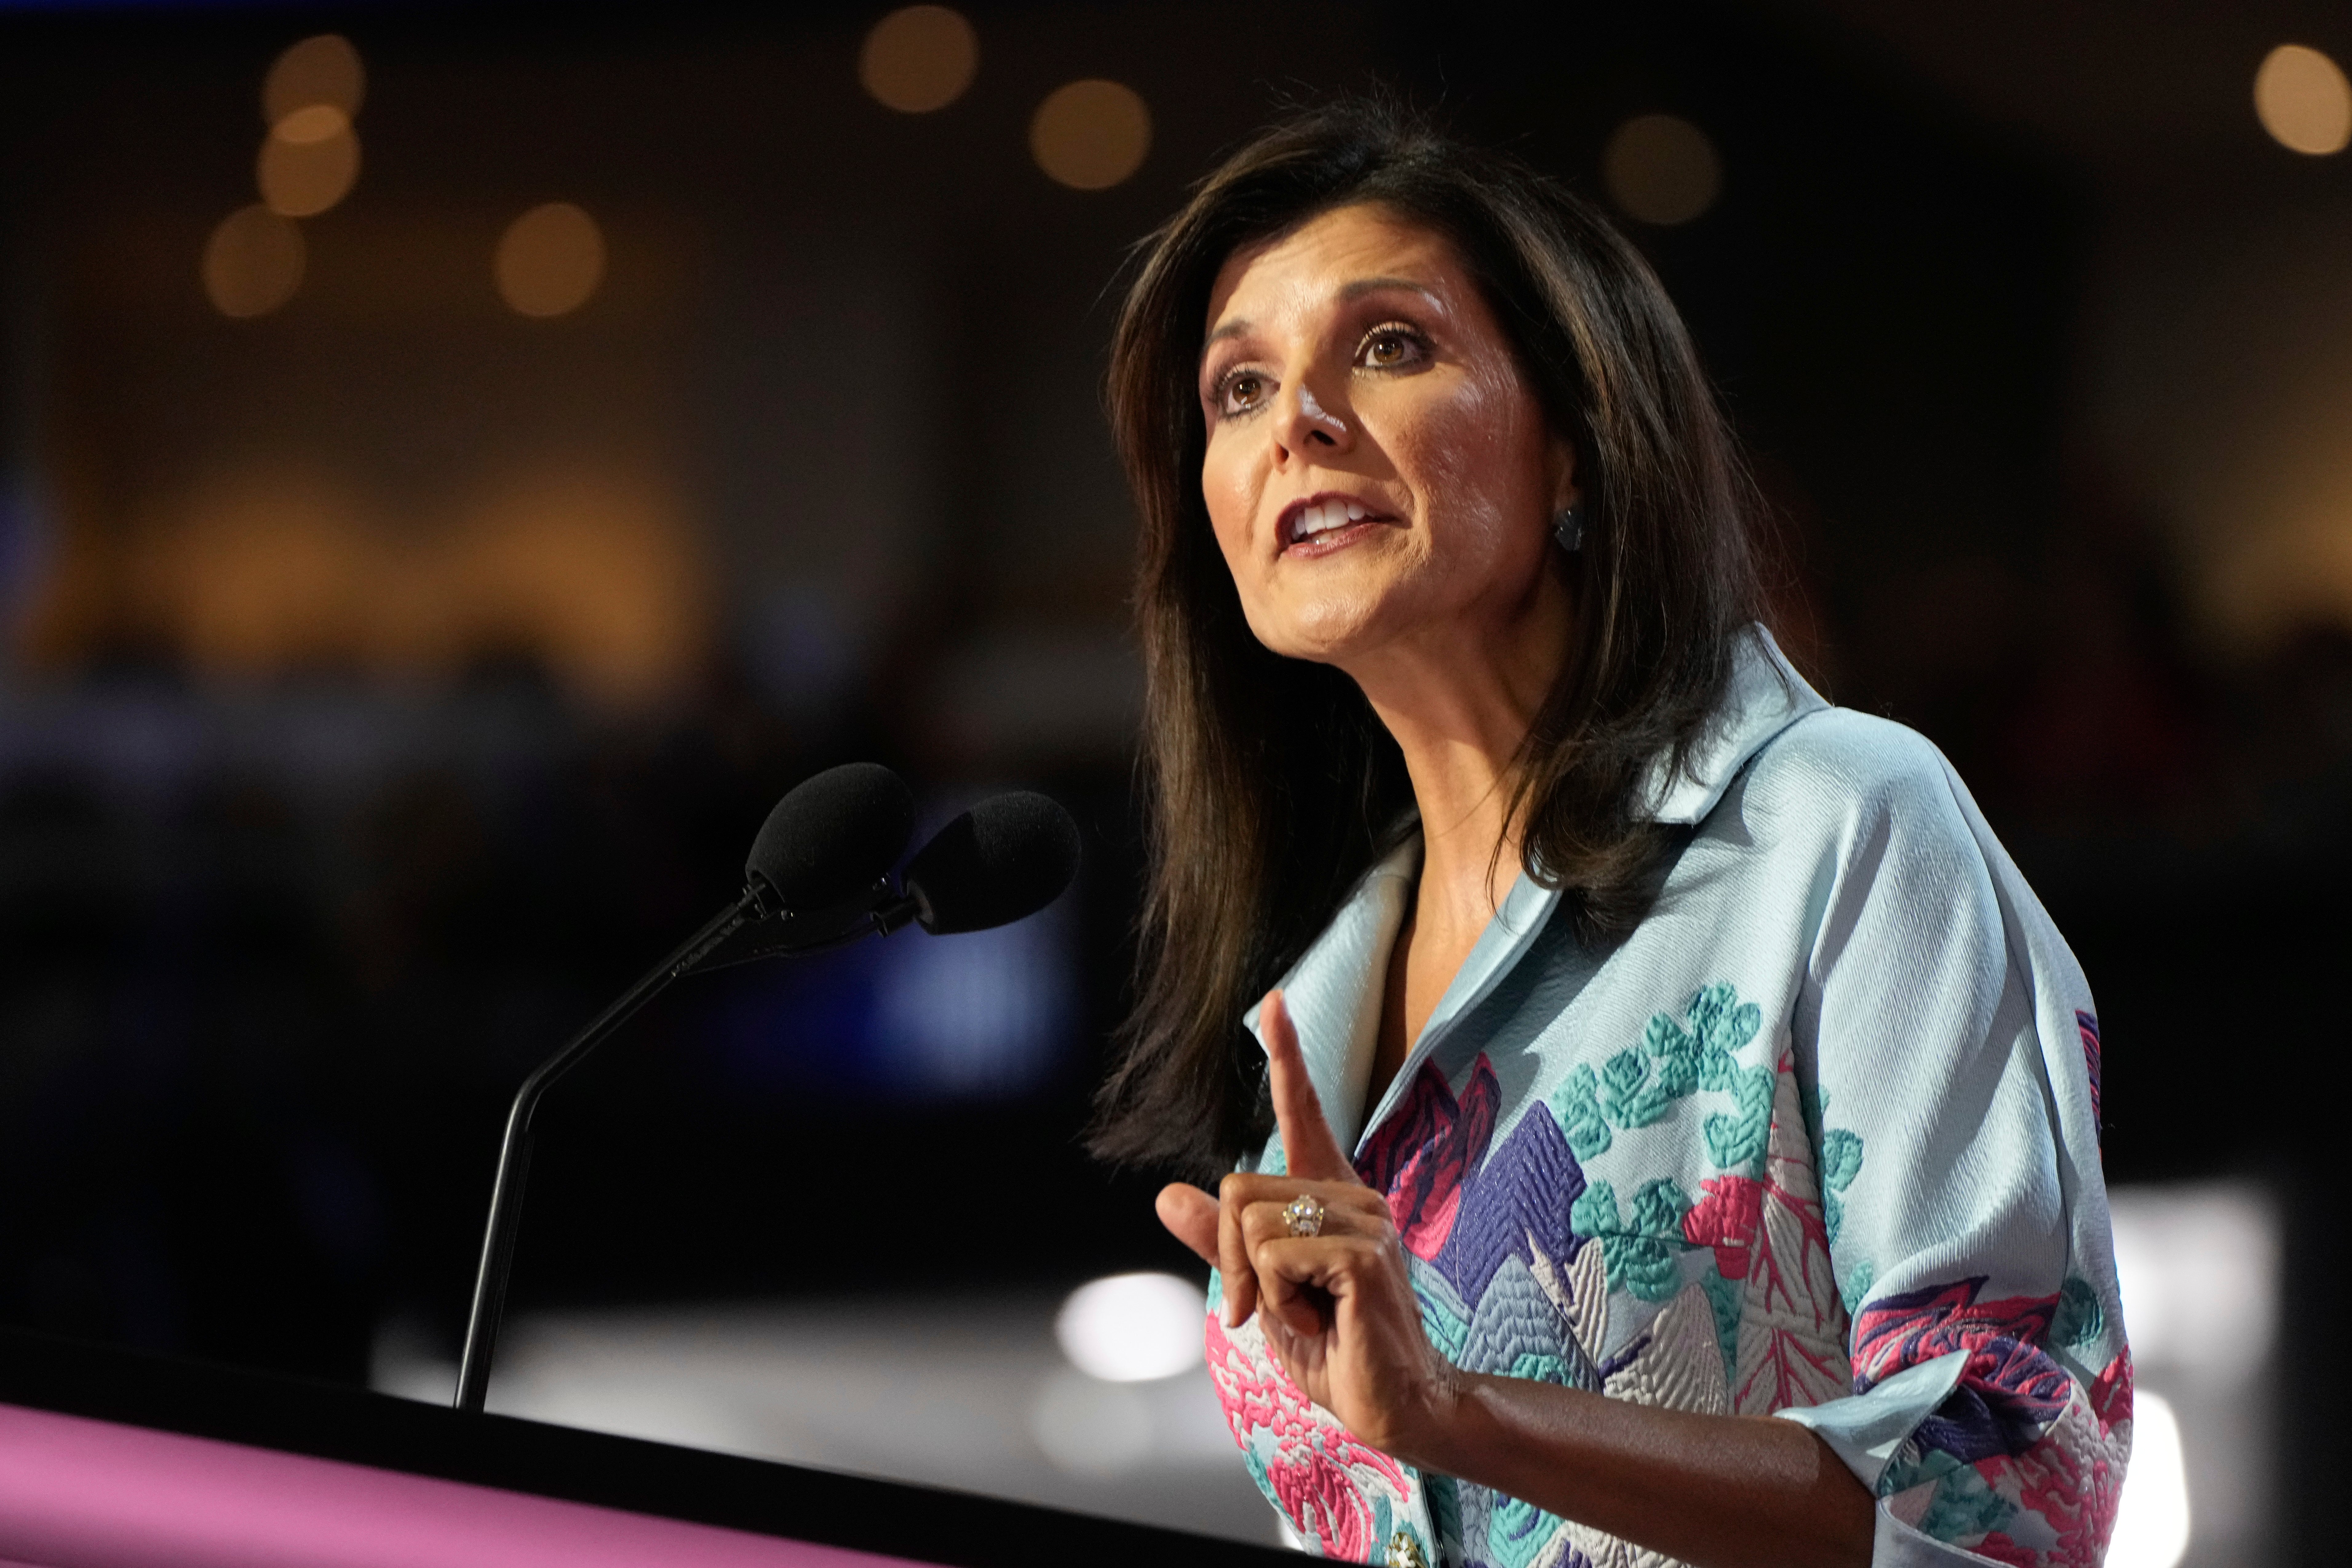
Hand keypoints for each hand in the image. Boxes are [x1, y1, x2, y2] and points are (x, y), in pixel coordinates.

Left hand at [1156, 989, 1460, 1457]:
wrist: (1393, 1405)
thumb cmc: (1334, 1349)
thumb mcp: (1263, 1293)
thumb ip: (1223, 1243)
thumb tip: (1165, 1195)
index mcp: (1329, 1196)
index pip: (1303, 1114)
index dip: (1287, 1057)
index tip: (1274, 1001)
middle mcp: (1353, 1195)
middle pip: (1237, 1188)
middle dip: (1233, 1260)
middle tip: (1268, 1307)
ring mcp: (1365, 1220)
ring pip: (1252, 1223)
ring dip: (1259, 1286)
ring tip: (1310, 1317)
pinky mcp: (1365, 1253)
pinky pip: (1277, 1257)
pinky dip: (1282, 1303)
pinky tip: (1325, 1326)